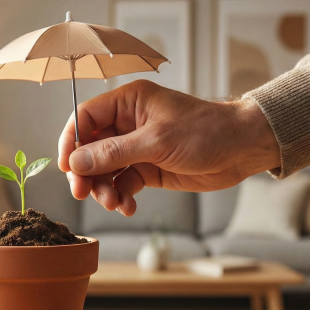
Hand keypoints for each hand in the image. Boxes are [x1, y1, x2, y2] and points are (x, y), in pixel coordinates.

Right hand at [57, 80, 280, 215]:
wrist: (242, 149)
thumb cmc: (207, 132)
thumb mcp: (157, 141)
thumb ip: (114, 153)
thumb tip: (76, 162)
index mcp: (128, 102)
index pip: (85, 118)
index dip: (71, 141)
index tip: (66, 166)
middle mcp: (128, 123)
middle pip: (89, 148)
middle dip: (85, 172)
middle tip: (82, 192)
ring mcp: (137, 147)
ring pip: (104, 170)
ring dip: (103, 188)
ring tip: (113, 203)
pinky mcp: (147, 168)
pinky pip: (122, 183)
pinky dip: (121, 196)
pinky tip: (127, 207)